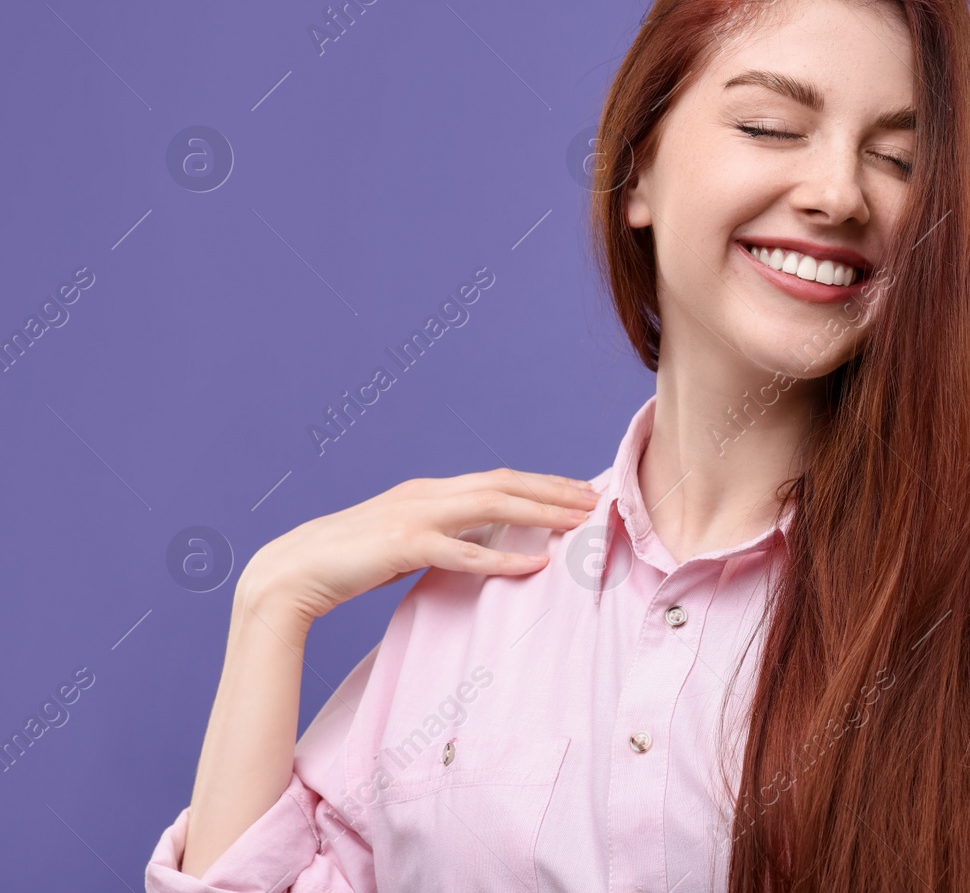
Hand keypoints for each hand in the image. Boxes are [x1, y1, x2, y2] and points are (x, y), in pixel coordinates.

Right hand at [238, 468, 600, 623]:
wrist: (292, 571)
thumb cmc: (348, 562)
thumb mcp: (404, 544)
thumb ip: (441, 538)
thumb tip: (479, 546)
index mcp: (427, 491)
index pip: (496, 479)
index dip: (540, 483)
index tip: (576, 491)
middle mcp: (426, 494)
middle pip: (504, 483)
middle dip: (553, 490)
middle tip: (595, 500)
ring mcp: (415, 516)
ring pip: (492, 505)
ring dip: (540, 512)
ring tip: (578, 522)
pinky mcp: (404, 545)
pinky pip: (465, 551)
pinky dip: (503, 557)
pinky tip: (535, 564)